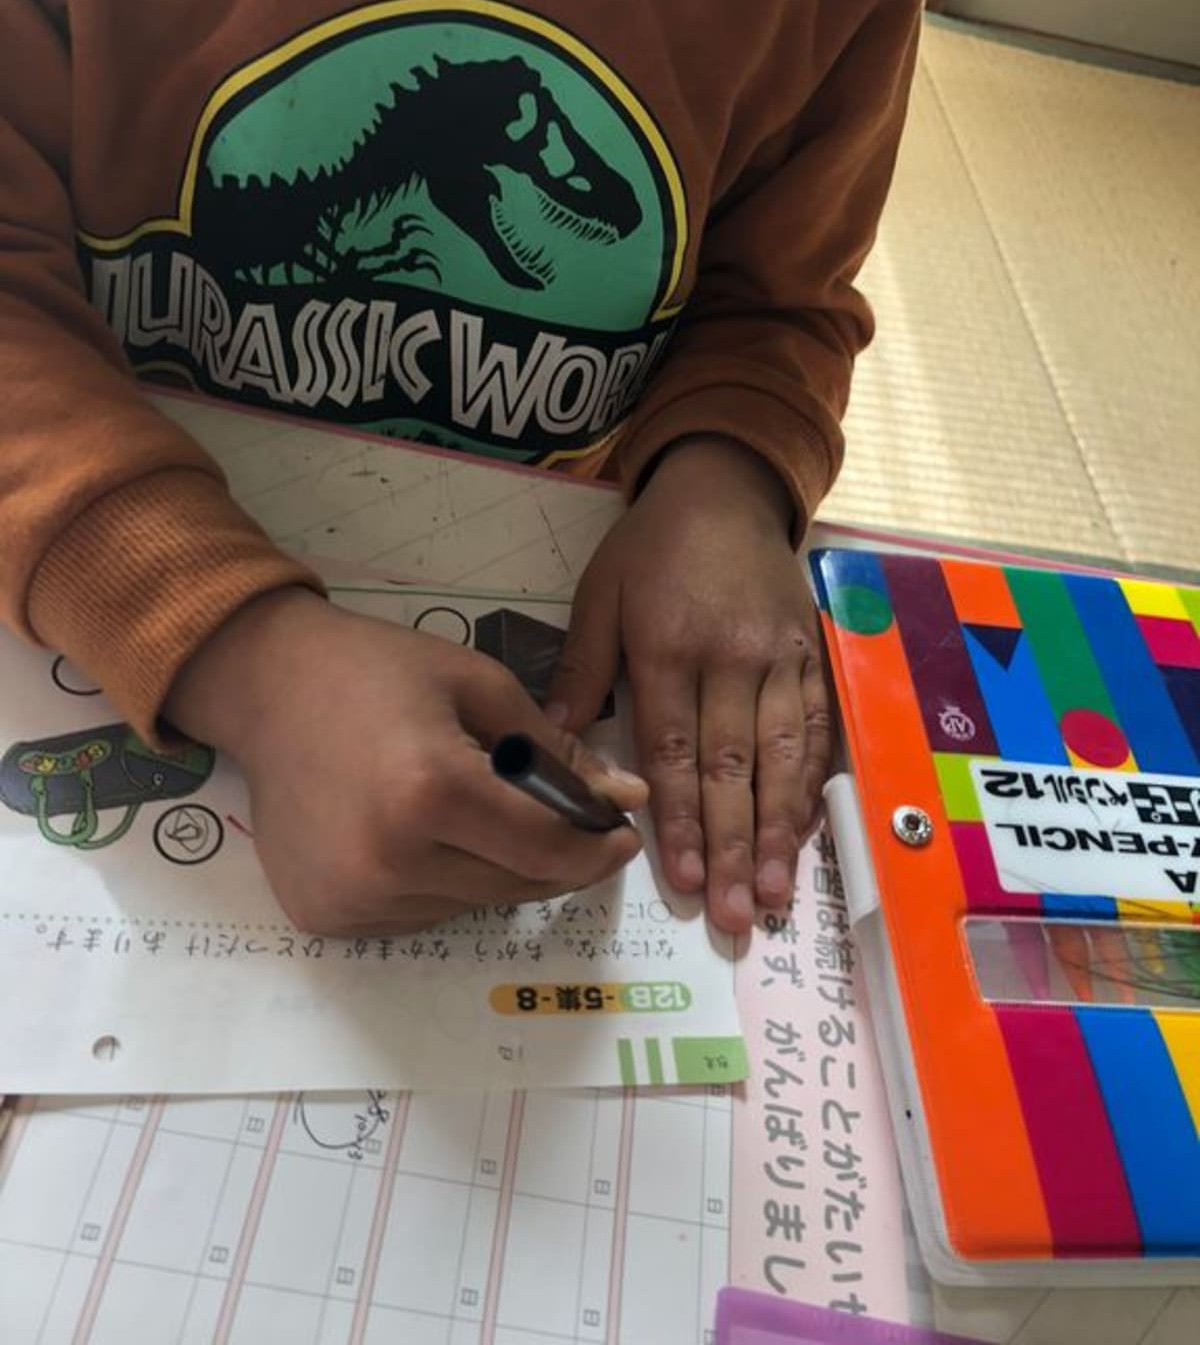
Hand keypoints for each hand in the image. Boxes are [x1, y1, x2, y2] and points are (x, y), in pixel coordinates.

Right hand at [164, 588, 645, 933]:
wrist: (265, 687)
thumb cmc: (376, 670)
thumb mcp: (478, 685)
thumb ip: (555, 750)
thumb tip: (626, 798)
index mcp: (431, 791)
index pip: (548, 850)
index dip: (597, 848)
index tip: (619, 833)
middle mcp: (389, 859)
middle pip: (517, 885)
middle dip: (555, 856)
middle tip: (565, 818)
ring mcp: (353, 897)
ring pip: (472, 905)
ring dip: (493, 867)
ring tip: (465, 807)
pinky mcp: (325, 917)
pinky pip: (419, 915)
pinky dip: (440, 882)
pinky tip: (417, 831)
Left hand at [548, 437, 831, 932]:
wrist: (724, 490)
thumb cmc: (650, 548)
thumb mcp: (599, 595)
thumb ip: (583, 671)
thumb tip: (552, 748)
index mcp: (667, 647)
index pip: (673, 750)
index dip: (679, 820)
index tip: (685, 881)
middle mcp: (730, 658)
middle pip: (732, 768)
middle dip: (734, 847)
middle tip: (739, 916)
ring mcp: (780, 659)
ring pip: (782, 758)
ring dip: (781, 833)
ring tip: (778, 895)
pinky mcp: (812, 656)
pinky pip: (817, 729)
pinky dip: (812, 786)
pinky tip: (807, 835)